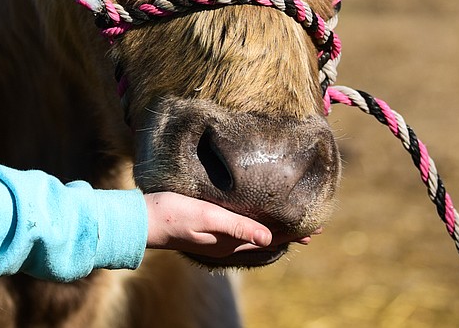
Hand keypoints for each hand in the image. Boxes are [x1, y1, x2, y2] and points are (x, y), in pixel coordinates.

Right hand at [143, 192, 314, 258]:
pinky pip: (240, 231)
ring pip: (254, 235)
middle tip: (311, 226)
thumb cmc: (174, 215)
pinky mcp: (207, 229)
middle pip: (266, 239)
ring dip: (273, 229)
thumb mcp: (208, 218)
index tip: (315, 229)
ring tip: (290, 223)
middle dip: (288, 232)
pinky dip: (255, 226)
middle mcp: (227, 244)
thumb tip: (269, 240)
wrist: (144, 219)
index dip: (293, 234)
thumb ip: (237, 228)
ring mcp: (217, 238)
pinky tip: (254, 218)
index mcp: (230, 242)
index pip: (271, 239)